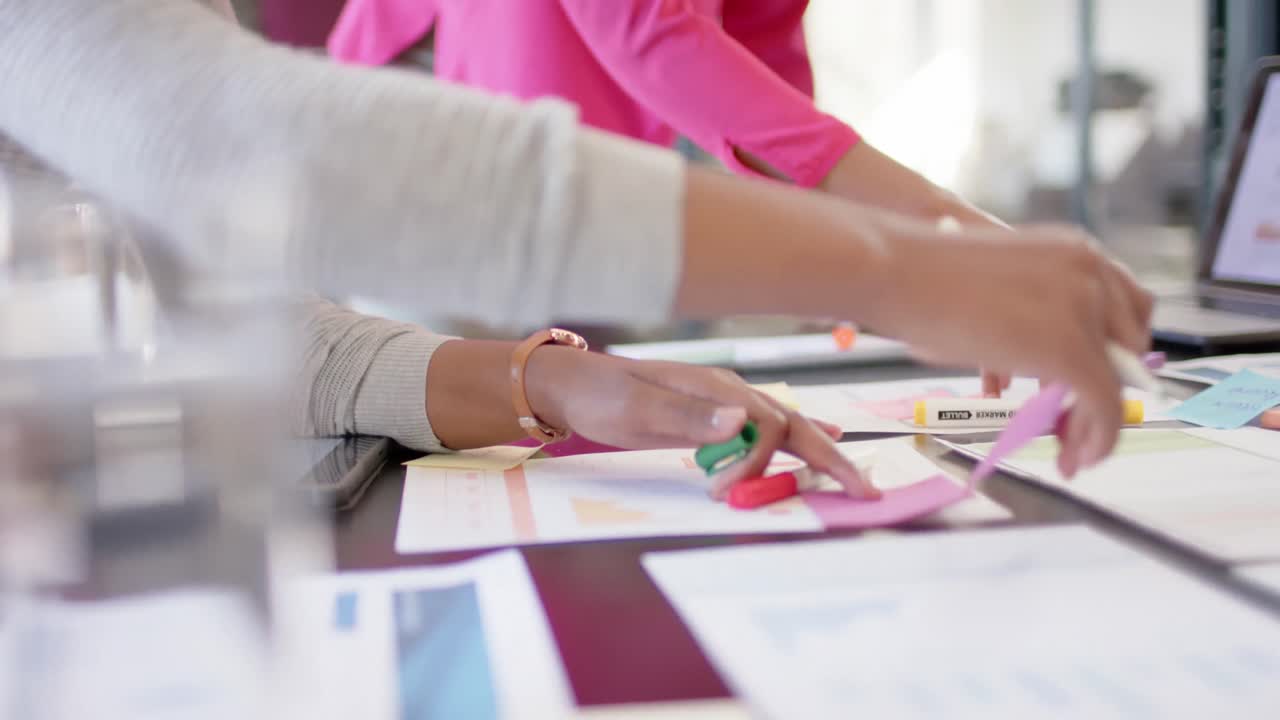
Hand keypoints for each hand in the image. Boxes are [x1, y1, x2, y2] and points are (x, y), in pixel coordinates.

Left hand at [523, 348, 879, 499]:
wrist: (572, 382)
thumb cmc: (600, 397)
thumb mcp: (635, 409)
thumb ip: (688, 417)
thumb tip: (743, 421)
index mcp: (715, 388)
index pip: (764, 426)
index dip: (757, 463)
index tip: (727, 494)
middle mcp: (728, 391)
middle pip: (792, 423)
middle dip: (830, 457)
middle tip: (865, 489)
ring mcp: (723, 399)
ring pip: (785, 424)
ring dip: (819, 450)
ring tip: (853, 473)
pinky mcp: (714, 412)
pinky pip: (768, 425)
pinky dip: (799, 436)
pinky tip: (821, 436)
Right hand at [867, 220, 1153, 476]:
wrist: (894, 270)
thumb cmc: (920, 277)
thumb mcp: (993, 287)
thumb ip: (1029, 311)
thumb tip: (1034, 363)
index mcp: (1074, 250)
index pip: (1129, 306)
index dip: (1119, 352)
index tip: (1098, 382)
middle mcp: (1090, 272)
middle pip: (1132, 345)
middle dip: (1111, 389)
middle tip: (1081, 421)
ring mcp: (1084, 307)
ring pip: (1118, 381)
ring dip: (1100, 423)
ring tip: (1073, 449)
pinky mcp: (1070, 347)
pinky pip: (1103, 404)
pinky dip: (1096, 438)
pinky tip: (1074, 456)